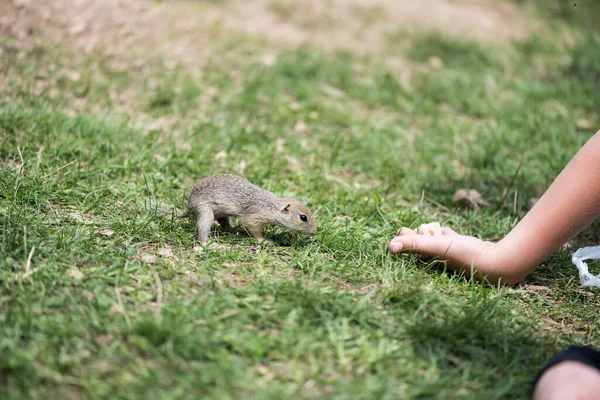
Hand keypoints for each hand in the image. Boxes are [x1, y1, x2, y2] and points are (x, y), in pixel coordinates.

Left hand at [388, 227, 523, 283]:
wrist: (498, 263)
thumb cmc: (465, 255)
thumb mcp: (435, 246)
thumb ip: (414, 244)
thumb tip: (389, 246)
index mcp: (432, 260)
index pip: (412, 249)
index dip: (404, 240)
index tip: (399, 231)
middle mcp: (441, 260)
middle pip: (423, 245)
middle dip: (415, 236)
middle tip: (404, 230)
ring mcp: (455, 255)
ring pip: (438, 243)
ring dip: (431, 234)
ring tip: (423, 229)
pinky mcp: (468, 250)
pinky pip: (454, 241)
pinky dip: (448, 235)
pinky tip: (445, 230)